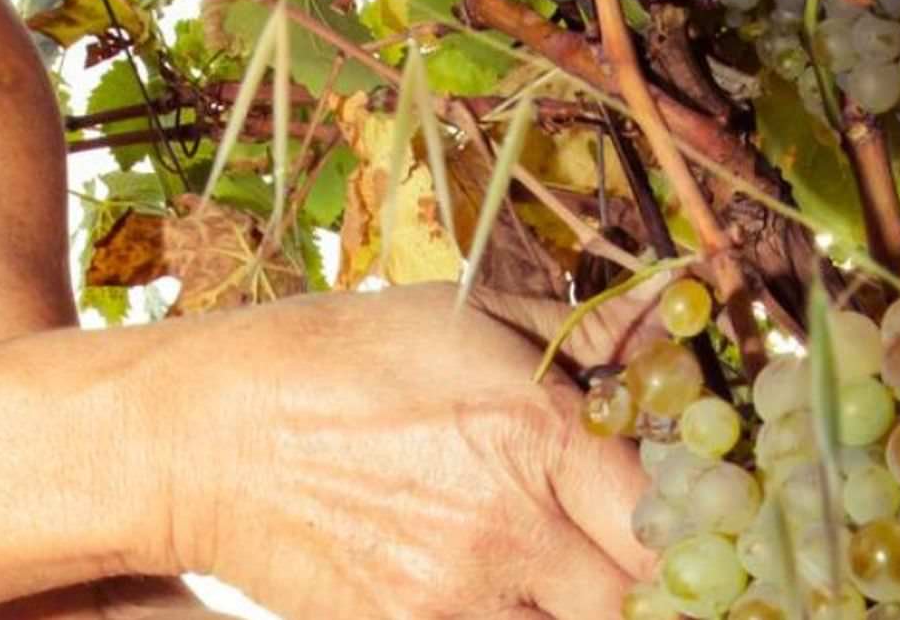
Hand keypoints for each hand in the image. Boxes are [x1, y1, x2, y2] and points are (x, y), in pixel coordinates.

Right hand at [160, 283, 656, 619]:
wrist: (205, 432)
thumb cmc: (332, 357)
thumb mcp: (459, 314)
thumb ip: (580, 329)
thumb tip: (674, 310)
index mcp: (533, 431)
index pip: (676, 512)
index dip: (694, 513)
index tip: (681, 505)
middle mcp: (506, 525)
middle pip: (641, 598)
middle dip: (641, 572)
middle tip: (616, 541)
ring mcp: (454, 597)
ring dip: (576, 599)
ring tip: (544, 557)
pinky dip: (511, 614)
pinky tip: (485, 576)